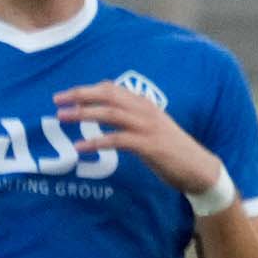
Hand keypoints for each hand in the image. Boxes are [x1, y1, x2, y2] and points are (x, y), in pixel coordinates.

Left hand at [53, 81, 227, 199]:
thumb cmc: (173, 150)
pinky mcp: (150, 146)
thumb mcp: (152, 129)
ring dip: (83, 113)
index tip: (67, 95)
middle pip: (108, 95)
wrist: (200, 169)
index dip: (87, 89)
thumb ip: (131, 119)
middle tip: (57, 100)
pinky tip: (80, 147)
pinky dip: (97, 141)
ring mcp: (148, 128)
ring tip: (62, 117)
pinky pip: (118, 140)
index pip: (112, 89)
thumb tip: (106, 115)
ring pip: (111, 113)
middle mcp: (146, 111)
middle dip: (80, 95)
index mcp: (145, 105)